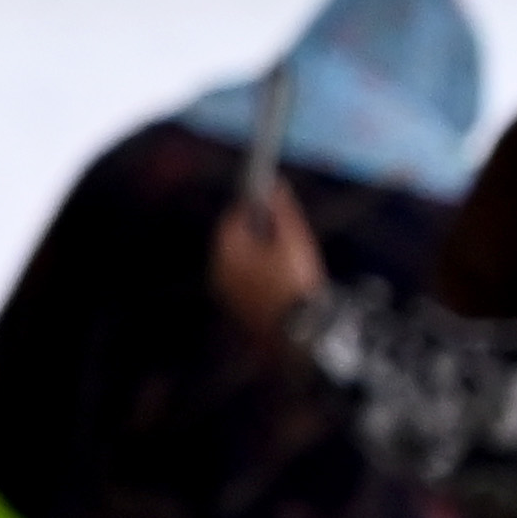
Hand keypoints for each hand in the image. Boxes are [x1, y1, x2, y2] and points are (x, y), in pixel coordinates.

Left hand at [212, 171, 326, 332]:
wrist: (298, 332)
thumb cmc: (294, 281)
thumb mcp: (293, 240)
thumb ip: (281, 211)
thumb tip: (274, 185)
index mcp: (226, 251)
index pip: (232, 219)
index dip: (253, 210)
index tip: (274, 208)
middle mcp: (217, 271)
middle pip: (235, 242)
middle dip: (257, 234)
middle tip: (285, 236)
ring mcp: (225, 292)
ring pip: (240, 263)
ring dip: (258, 256)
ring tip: (287, 260)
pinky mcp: (236, 309)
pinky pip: (244, 282)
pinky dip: (258, 276)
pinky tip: (281, 281)